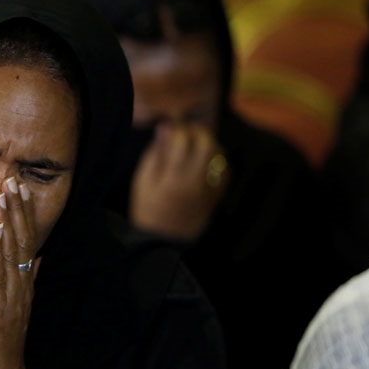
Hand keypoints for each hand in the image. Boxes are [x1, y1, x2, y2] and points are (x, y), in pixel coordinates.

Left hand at [0, 176, 38, 368]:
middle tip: (12, 178)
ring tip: (3, 194)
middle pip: (21, 241)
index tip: (16, 186)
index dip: (21, 214)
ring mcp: (13, 298)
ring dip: (8, 222)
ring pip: (12, 254)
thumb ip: (22, 280)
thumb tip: (35, 257)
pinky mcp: (1, 311)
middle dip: (16, 209)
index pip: (23, 242)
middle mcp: (20, 287)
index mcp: (20, 285)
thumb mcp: (10, 308)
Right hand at [128, 123, 228, 240]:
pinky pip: (225, 171)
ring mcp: (209, 190)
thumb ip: (156, 153)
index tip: (170, 129)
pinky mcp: (216, 196)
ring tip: (196, 144)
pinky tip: (206, 160)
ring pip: (219, 155)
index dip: (177, 129)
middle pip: (207, 144)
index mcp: (173, 178)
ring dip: (209, 144)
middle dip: (197, 132)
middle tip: (187, 132)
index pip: (183, 140)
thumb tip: (165, 128)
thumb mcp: (143, 180)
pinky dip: (218, 160)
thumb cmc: (147, 207)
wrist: (161, 240)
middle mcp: (195, 182)